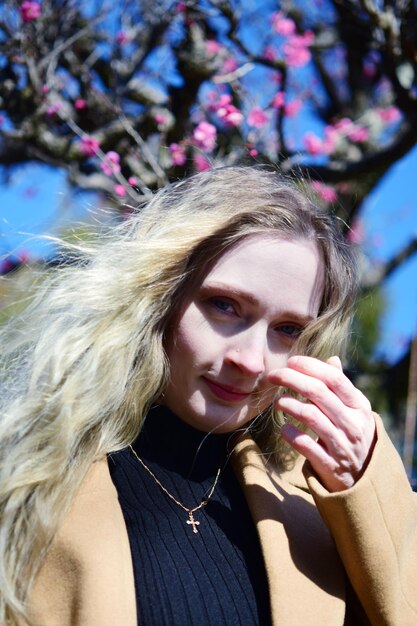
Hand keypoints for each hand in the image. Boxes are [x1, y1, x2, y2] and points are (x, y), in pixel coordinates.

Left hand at [269, 355, 375, 491]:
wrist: (362, 479)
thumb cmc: (351, 434)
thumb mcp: (354, 410)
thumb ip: (341, 386)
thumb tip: (332, 359)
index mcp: (359, 406)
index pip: (334, 379)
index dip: (310, 367)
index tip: (291, 361)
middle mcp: (353, 424)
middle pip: (318, 393)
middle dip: (292, 379)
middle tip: (274, 375)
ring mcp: (342, 445)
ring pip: (311, 416)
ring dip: (289, 404)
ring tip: (278, 401)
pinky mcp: (329, 465)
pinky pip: (305, 445)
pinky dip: (291, 434)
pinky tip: (284, 428)